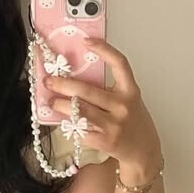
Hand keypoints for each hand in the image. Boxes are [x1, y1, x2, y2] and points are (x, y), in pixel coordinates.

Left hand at [42, 36, 160, 173]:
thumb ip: (109, 90)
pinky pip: (81, 130)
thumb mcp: (127, 100)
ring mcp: (114, 124)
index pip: (119, 64)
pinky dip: (70, 125)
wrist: (144, 151)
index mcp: (130, 91)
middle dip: (62, 84)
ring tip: (52, 102)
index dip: (103, 49)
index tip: (86, 41)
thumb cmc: (132, 122)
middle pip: (86, 90)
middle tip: (49, 81)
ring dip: (60, 105)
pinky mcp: (105, 141)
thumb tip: (75, 79)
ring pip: (79, 110)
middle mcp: (123, 106)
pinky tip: (66, 122)